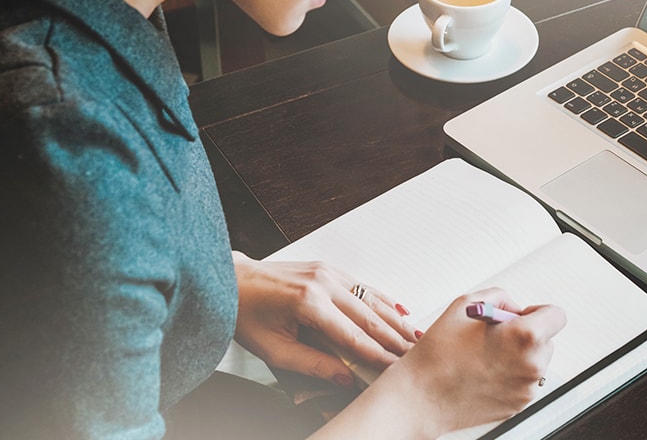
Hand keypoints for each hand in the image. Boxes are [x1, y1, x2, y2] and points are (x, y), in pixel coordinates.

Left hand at [231, 251, 417, 386]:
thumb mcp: (273, 350)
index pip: (353, 335)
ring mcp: (328, 272)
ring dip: (395, 319)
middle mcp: (323, 282)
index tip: (395, 368)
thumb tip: (344, 378)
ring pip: (372, 298)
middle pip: (369, 315)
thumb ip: (312, 364)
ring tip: (415, 336)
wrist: (231, 281)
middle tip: (415, 353)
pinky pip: (363, 286)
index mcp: (308, 303)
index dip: (377, 354)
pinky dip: (383, 300)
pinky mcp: (329, 269)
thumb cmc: (246, 314)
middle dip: (395, 337)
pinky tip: (399, 311)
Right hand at [367, 288, 566, 436]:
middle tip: (496, 336)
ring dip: (519, 355)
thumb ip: (500, 297)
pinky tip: (484, 372)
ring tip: (485, 356)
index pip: (556, 315)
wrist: (421, 397)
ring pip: (535, 362)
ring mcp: (527, 388)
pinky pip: (523, 382)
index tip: (523, 316)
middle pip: (547, 340)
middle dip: (527, 334)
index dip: (539, 311)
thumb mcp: (465, 304)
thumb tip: (515, 308)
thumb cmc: (439, 352)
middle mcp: (532, 364)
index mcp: (525, 336)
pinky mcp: (518, 405)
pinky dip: (510, 375)